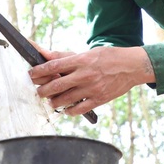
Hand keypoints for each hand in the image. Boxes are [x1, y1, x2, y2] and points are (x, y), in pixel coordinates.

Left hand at [28, 46, 154, 115]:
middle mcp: (84, 75)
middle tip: (38, 92)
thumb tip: (47, 56)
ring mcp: (92, 89)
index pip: (53, 66)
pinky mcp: (99, 99)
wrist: (132, 66)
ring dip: (53, 102)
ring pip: (64, 99)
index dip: (39, 71)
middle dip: (42, 90)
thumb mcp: (89, 52)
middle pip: (55, 85)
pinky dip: (68, 111)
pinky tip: (65, 108)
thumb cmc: (110, 57)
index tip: (31, 74)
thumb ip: (67, 57)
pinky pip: (78, 109)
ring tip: (50, 100)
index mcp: (81, 60)